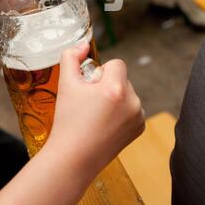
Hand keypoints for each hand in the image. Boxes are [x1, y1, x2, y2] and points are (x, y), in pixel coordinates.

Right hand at [47, 43, 144, 182]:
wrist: (72, 158)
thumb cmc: (68, 121)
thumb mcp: (66, 83)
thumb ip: (71, 57)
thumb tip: (83, 45)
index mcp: (116, 89)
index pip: (116, 64)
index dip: (100, 72)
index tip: (89, 87)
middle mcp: (132, 102)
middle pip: (121, 78)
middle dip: (107, 85)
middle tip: (89, 103)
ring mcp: (137, 117)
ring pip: (126, 93)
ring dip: (114, 97)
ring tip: (96, 115)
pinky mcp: (139, 129)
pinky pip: (131, 108)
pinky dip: (120, 112)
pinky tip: (104, 124)